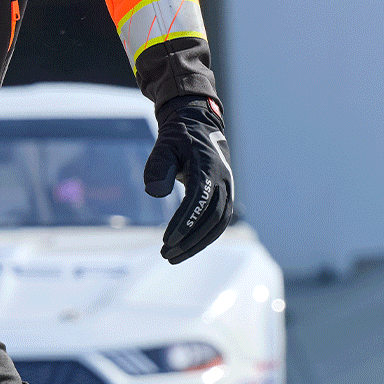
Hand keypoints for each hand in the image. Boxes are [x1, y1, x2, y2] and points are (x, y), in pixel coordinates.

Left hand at [143, 95, 233, 264]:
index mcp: (208, 168)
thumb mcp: (164, 145)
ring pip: (218, 224)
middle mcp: (223, 180)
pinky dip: (204, 238)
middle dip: (190, 240)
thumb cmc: (178, 138)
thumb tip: (155, 193)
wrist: (199, 126)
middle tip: (166, 253)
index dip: (184, 223)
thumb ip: (158, 166)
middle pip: (212, 218)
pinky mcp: (225, 196)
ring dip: (197, 244)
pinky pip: (219, 222)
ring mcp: (228, 189)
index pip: (199, 202)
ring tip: (173, 257)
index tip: (167, 239)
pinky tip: (186, 248)